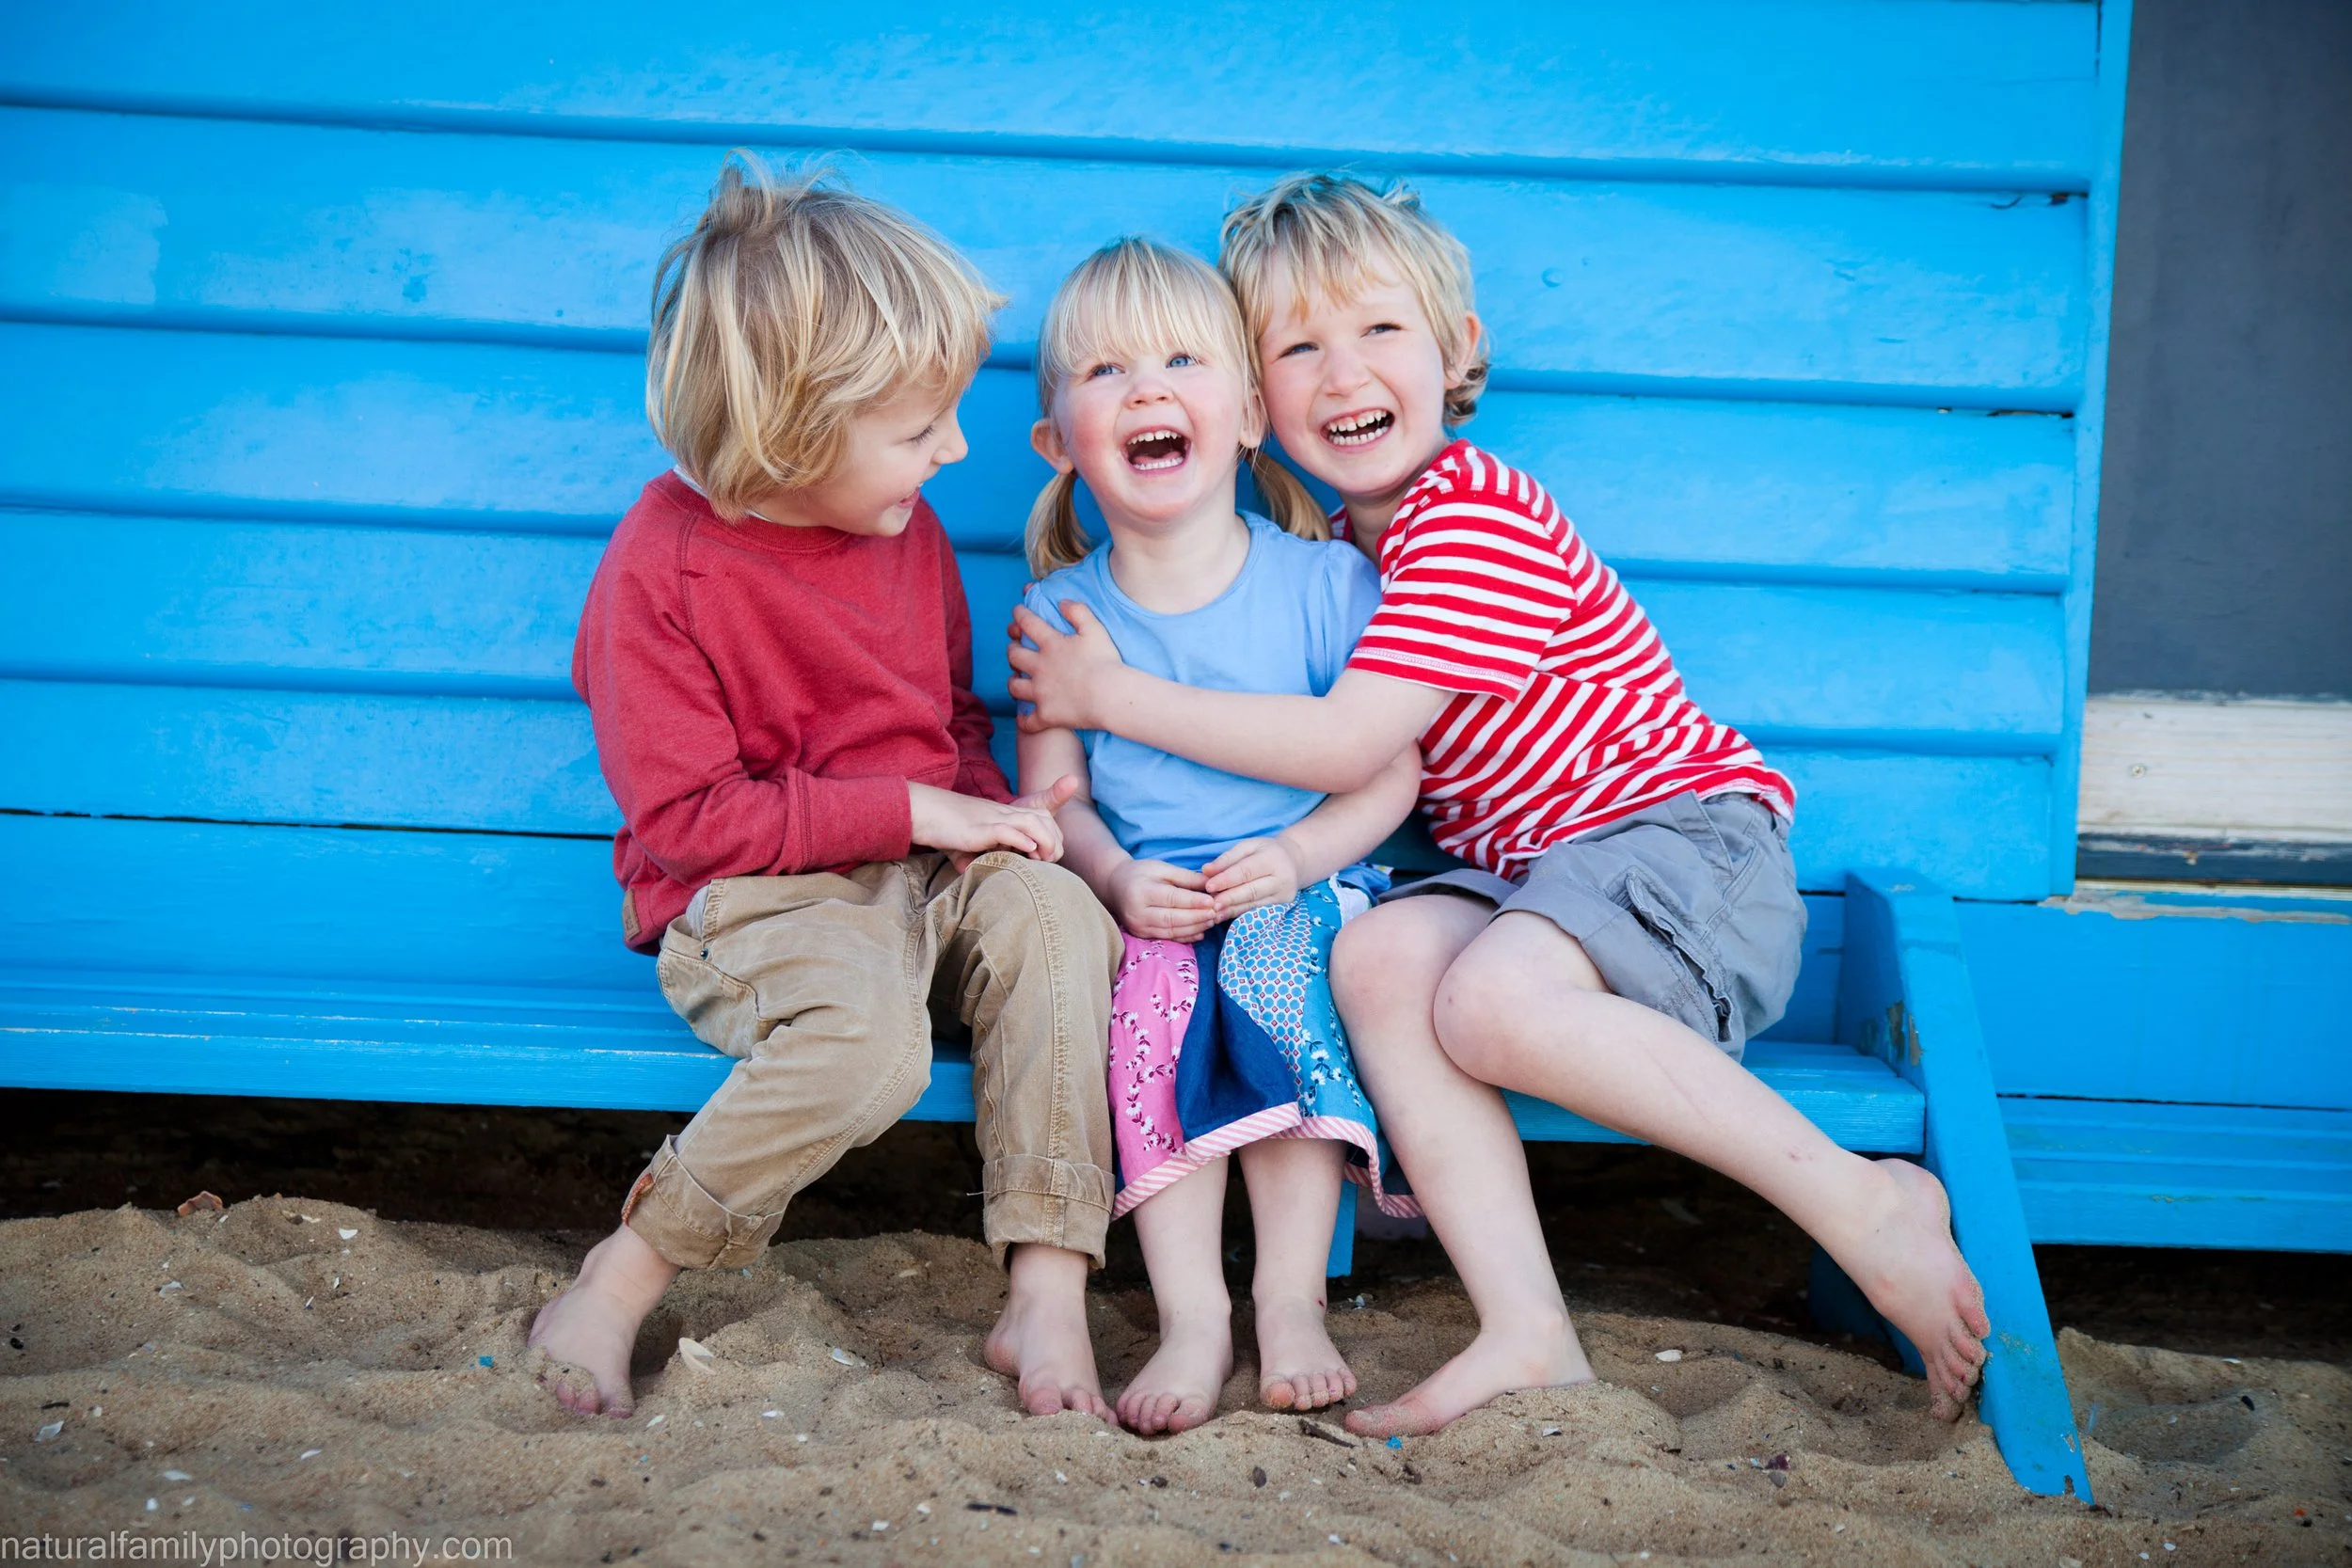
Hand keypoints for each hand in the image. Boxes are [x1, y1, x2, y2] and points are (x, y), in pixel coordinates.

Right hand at [909, 781, 1066, 864]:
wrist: (921, 810)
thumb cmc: (941, 828)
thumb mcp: (963, 843)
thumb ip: (969, 857)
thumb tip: (967, 874)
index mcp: (1002, 814)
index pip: (1041, 815)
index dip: (1052, 834)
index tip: (1049, 855)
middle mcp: (1001, 814)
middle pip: (1042, 817)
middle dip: (1054, 839)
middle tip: (1050, 860)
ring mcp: (991, 819)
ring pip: (1031, 822)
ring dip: (1045, 840)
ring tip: (1045, 859)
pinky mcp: (978, 828)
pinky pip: (1006, 830)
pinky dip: (1021, 840)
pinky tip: (1029, 851)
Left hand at [1007, 602, 1129, 733]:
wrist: (1110, 695)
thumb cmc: (1105, 661)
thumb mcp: (1095, 629)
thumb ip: (1078, 612)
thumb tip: (1062, 602)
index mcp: (1051, 645)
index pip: (1028, 624)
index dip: (1020, 615)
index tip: (1017, 611)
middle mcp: (1039, 667)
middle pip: (1014, 655)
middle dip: (1012, 648)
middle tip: (1014, 646)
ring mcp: (1040, 693)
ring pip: (1014, 686)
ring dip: (1012, 681)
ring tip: (1015, 679)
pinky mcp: (1046, 715)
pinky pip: (1028, 722)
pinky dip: (1024, 721)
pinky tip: (1024, 718)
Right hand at [1108, 858, 1217, 943]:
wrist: (1115, 886)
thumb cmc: (1141, 873)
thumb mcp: (1161, 868)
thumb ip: (1186, 877)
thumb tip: (1211, 885)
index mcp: (1141, 891)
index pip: (1172, 899)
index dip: (1193, 902)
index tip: (1212, 901)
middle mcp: (1137, 912)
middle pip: (1172, 918)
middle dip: (1197, 917)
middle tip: (1216, 913)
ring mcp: (1138, 926)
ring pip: (1171, 931)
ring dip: (1194, 928)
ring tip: (1212, 921)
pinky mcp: (1141, 935)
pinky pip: (1167, 938)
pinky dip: (1185, 937)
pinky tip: (1200, 933)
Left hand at [1202, 834, 1305, 921]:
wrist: (1294, 861)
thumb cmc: (1266, 851)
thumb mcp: (1248, 847)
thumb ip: (1227, 858)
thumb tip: (1206, 871)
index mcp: (1272, 859)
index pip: (1246, 871)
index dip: (1226, 880)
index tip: (1208, 886)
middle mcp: (1282, 879)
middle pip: (1251, 891)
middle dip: (1229, 898)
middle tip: (1210, 904)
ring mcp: (1284, 895)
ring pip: (1254, 905)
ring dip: (1232, 910)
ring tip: (1213, 913)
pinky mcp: (1282, 907)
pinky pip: (1257, 911)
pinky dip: (1239, 914)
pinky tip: (1224, 915)